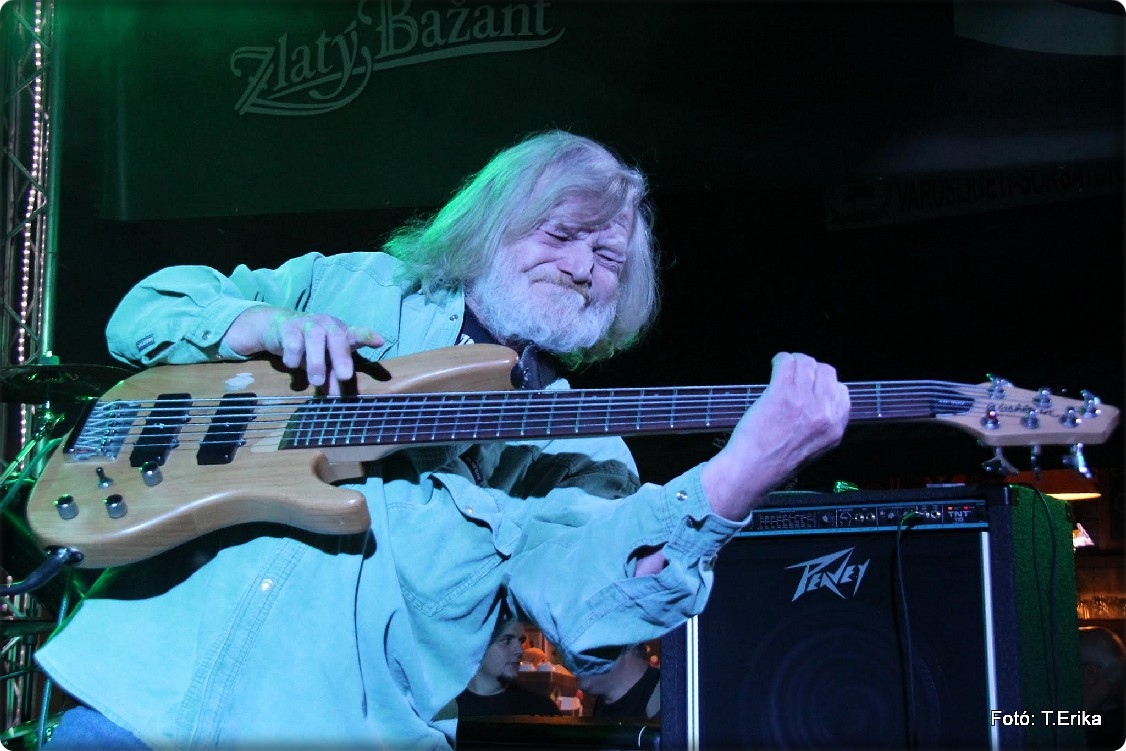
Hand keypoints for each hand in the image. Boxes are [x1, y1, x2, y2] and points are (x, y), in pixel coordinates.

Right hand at [225, 306, 384, 393]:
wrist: (277, 329)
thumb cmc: (309, 347)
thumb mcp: (323, 362)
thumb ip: (332, 378)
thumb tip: (337, 399)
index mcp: (341, 334)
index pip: (357, 334)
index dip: (368, 337)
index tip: (380, 342)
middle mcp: (327, 325)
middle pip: (338, 338)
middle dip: (342, 357)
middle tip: (345, 376)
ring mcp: (308, 323)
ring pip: (315, 338)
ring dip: (316, 361)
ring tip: (316, 381)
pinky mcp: (289, 327)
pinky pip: (293, 342)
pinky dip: (293, 357)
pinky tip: (291, 365)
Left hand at [701, 352, 849, 519]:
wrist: (753, 471)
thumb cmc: (777, 463)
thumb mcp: (815, 448)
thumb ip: (823, 424)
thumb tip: (820, 400)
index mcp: (836, 428)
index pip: (842, 391)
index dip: (824, 384)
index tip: (811, 385)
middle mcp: (824, 413)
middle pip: (826, 372)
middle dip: (811, 370)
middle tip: (795, 375)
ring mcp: (804, 401)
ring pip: (807, 363)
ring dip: (795, 362)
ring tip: (783, 369)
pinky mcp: (783, 393)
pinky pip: (787, 363)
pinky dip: (780, 360)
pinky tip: (774, 366)